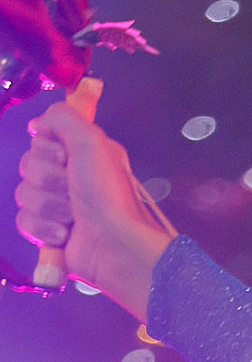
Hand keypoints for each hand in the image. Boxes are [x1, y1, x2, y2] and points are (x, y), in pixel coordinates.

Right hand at [15, 82, 177, 318]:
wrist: (116, 245)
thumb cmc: (109, 194)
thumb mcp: (90, 140)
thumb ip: (62, 116)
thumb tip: (37, 124)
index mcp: (79, 152)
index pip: (39, 138)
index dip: (47, 148)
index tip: (65, 157)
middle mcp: (68, 176)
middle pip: (28, 164)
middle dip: (49, 178)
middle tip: (73, 191)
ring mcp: (58, 205)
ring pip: (24, 193)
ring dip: (49, 205)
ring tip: (73, 217)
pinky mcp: (49, 232)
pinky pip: (24, 221)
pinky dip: (43, 228)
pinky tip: (65, 235)